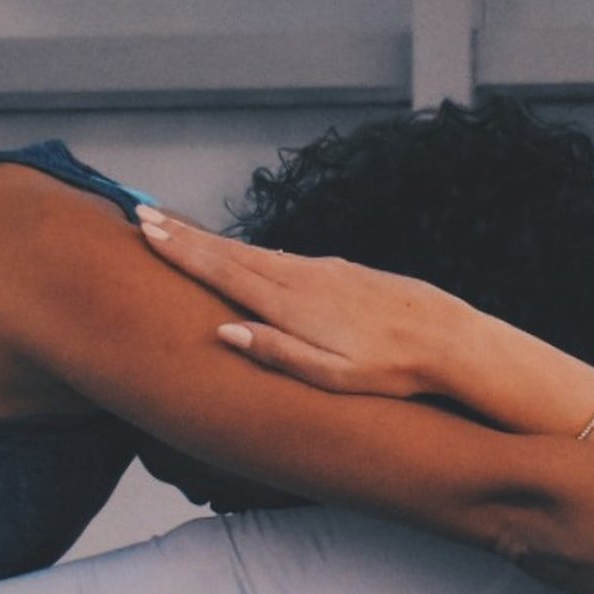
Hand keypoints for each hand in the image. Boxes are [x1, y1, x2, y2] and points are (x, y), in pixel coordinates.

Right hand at [133, 206, 463, 398]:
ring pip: (257, 253)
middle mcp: (305, 277)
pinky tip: (245, 255)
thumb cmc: (391, 370)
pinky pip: (284, 258)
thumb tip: (224, 331)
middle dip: (186, 236)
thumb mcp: (332, 376)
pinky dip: (251, 252)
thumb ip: (277, 352)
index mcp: (293, 303)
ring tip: (179, 231)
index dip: (181, 251)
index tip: (146, 229)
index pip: (224, 271)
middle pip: (232, 252)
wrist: (449, 339)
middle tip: (143, 217)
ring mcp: (326, 270)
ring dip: (214, 242)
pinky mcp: (344, 272)